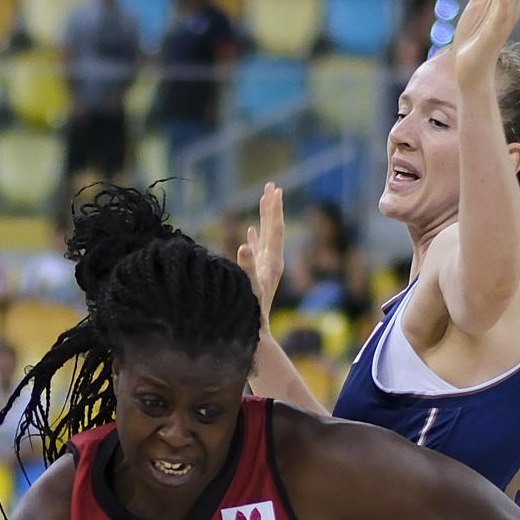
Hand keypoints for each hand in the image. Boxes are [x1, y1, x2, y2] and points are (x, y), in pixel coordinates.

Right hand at [238, 181, 284, 324]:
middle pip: (274, 229)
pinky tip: (251, 231)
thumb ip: (247, 266)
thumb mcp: (249, 287)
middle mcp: (272, 262)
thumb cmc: (251, 313)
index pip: (275, 230)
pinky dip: (255, 237)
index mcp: (273, 262)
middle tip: (272, 185)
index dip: (274, 210)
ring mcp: (266, 268)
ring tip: (264, 200)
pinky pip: (257, 250)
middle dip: (272, 207)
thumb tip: (244, 244)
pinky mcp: (258, 274)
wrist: (257, 335)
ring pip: (266, 237)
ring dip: (264, 218)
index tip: (274, 190)